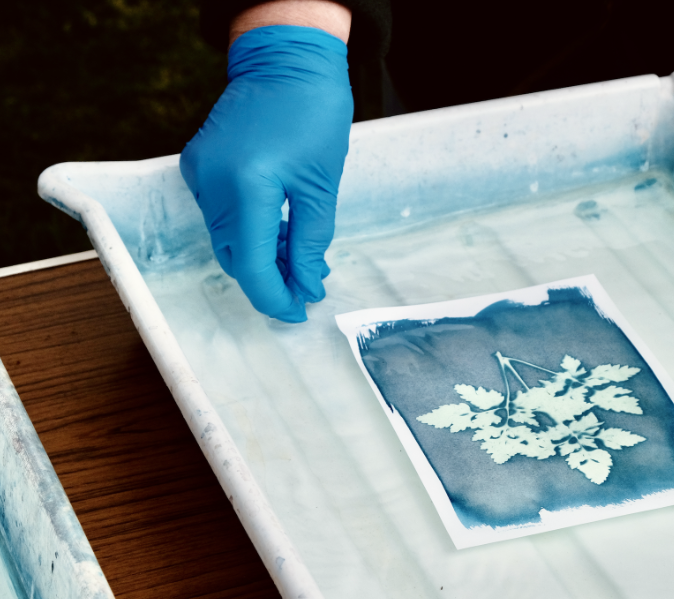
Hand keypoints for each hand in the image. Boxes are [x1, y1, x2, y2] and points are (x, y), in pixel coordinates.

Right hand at [181, 23, 352, 321]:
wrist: (285, 58)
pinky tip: (278, 236)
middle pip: (235, 257)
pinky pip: (221, 217)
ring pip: (227, 240)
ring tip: (298, 263)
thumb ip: (310, 243)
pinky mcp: (199, 167)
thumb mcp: (322, 186)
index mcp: (246, 186)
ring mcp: (200, 174)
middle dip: (269, 281)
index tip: (297, 313)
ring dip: (260, 259)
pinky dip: (248, 233)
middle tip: (304, 290)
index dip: (274, 298)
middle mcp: (213, 183)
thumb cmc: (313, 113)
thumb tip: (305, 286)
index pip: (251, 265)